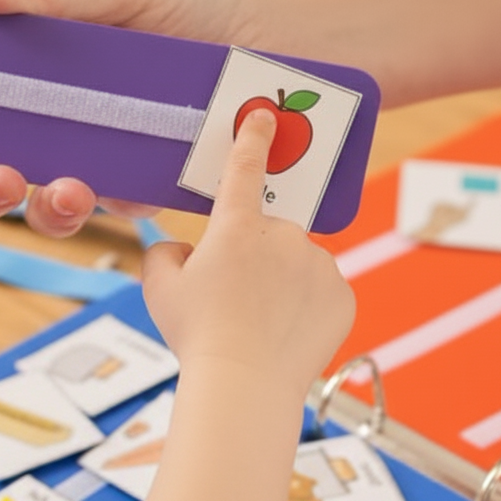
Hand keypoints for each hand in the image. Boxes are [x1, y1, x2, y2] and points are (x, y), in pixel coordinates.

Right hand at [0, 0, 263, 234]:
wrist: (268, 29)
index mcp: (30, 86)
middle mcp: (56, 131)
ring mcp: (100, 164)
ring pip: (50, 211)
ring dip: (41, 211)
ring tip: (63, 190)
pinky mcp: (147, 185)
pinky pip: (114, 210)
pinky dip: (102, 205)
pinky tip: (100, 188)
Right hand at [142, 108, 354, 387]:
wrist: (244, 384)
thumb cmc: (197, 336)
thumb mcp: (159, 289)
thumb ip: (166, 253)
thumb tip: (185, 249)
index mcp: (237, 227)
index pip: (246, 168)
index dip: (253, 138)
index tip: (264, 116)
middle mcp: (284, 236)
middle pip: (269, 236)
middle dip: (255, 258)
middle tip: (235, 301)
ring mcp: (318, 265)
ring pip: (298, 264)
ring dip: (282, 283)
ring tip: (260, 324)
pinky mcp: (342, 296)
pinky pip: (322, 292)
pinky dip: (306, 307)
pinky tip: (285, 333)